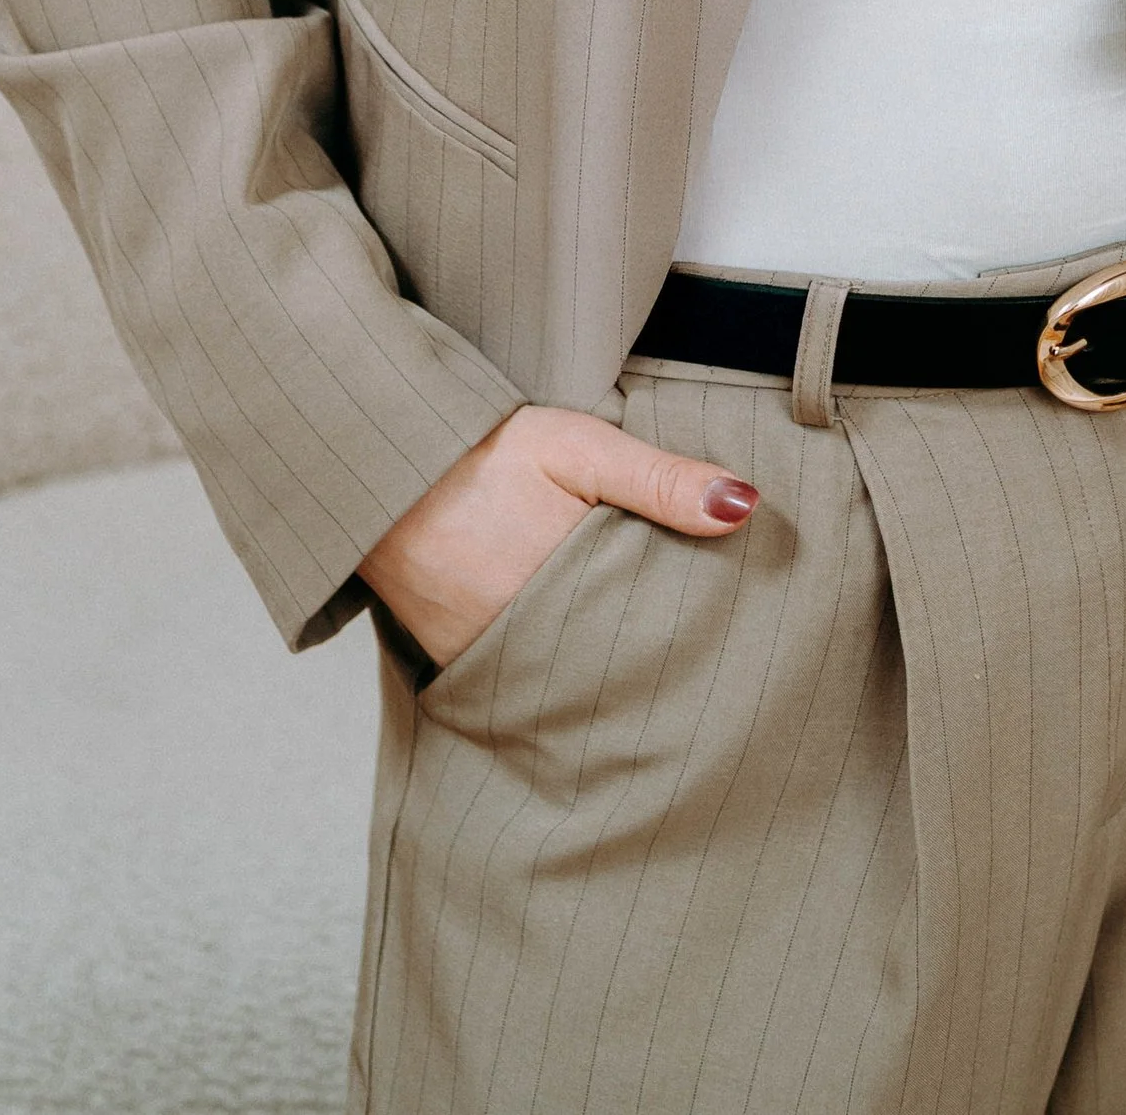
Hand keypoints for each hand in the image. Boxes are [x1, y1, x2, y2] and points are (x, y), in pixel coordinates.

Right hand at [358, 403, 757, 670]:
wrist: (382, 465)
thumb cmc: (483, 452)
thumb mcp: (577, 447)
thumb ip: (658, 480)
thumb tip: (744, 507)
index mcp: (567, 598)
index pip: (651, 639)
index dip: (688, 635)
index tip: (730, 631)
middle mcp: (526, 647)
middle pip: (612, 671)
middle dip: (651, 662)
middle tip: (700, 657)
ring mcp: (486, 662)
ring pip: (567, 678)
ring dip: (602, 667)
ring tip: (645, 652)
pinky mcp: (456, 662)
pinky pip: (520, 677)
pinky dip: (550, 664)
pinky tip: (577, 645)